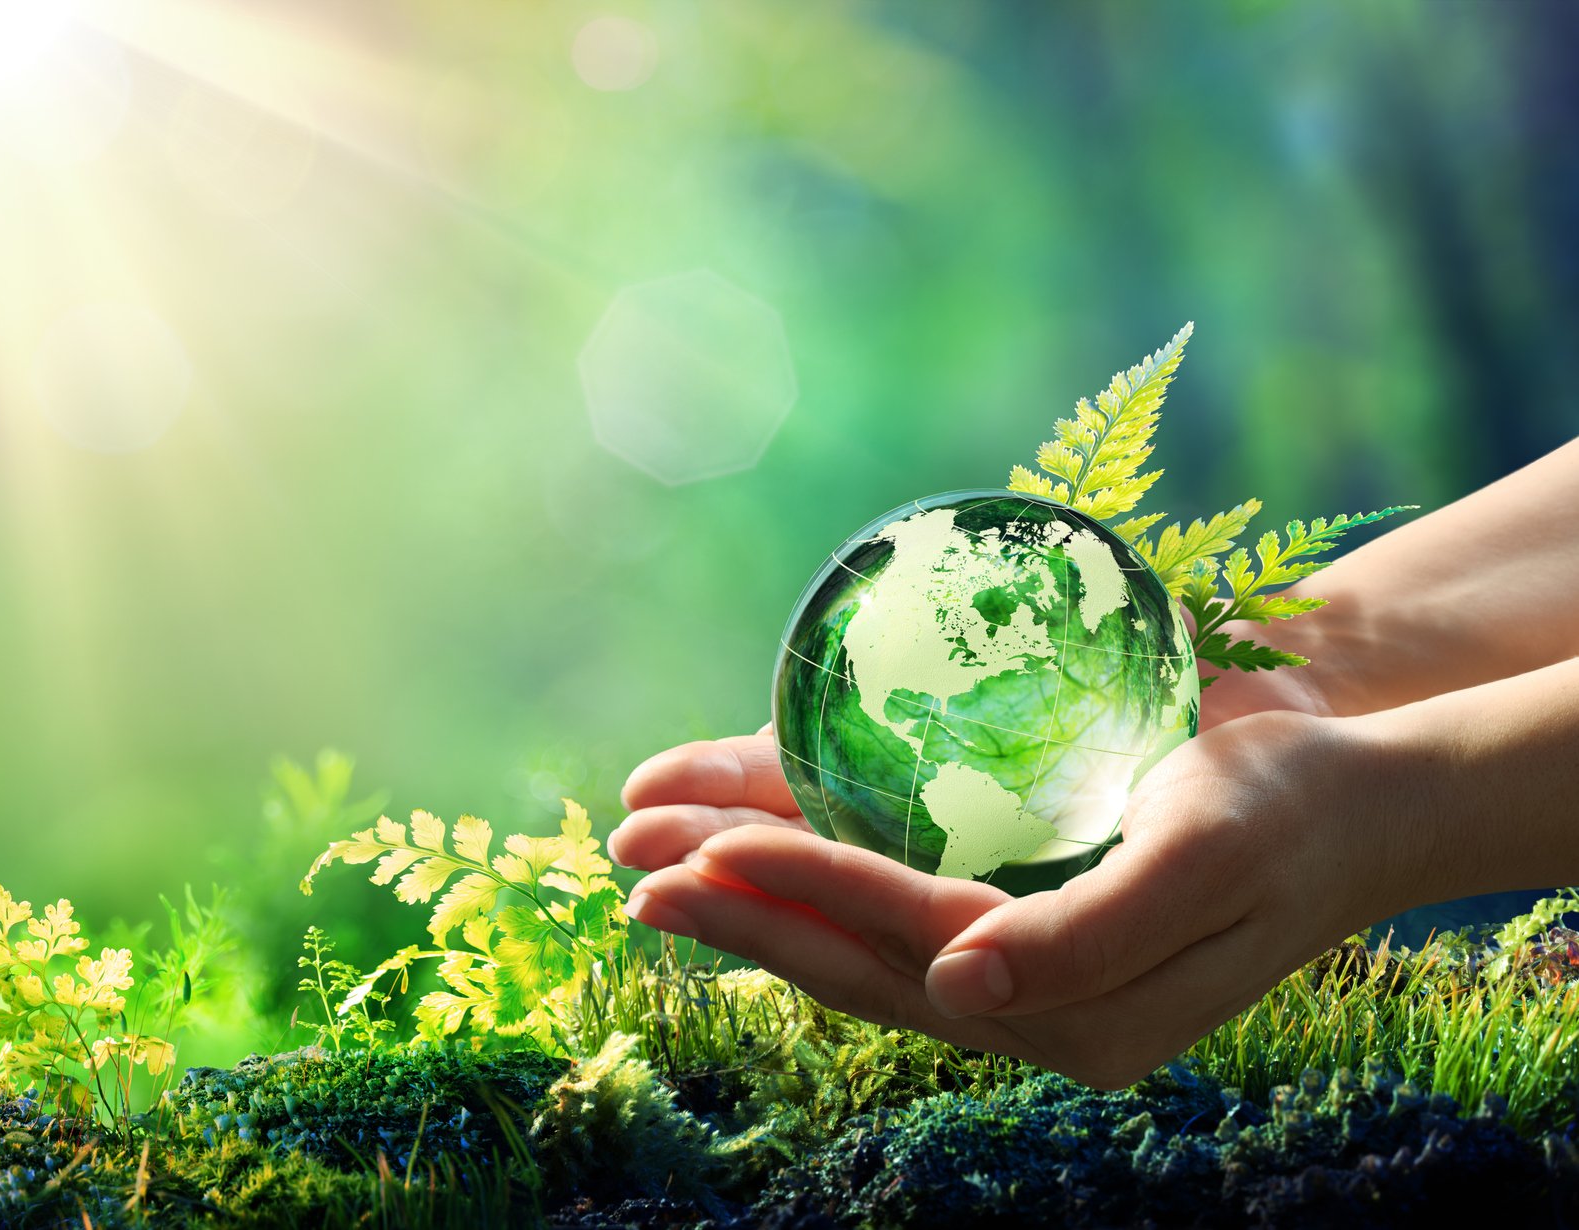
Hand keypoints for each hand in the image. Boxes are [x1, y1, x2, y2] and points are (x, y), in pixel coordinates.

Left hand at [610, 712, 1432, 1087]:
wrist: (1352, 799)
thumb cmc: (1286, 812)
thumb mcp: (1201, 861)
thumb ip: (1084, 935)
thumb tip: (956, 995)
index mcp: (1076, 1009)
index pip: (908, 943)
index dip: (806, 891)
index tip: (707, 849)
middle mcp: (1028, 1005)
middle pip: (853, 960)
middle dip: (738, 911)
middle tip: (628, 870)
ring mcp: (1011, 972)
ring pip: (852, 943)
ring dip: (750, 900)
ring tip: (645, 861)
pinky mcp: (1004, 928)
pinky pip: (884, 914)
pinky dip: (807, 880)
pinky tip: (736, 855)